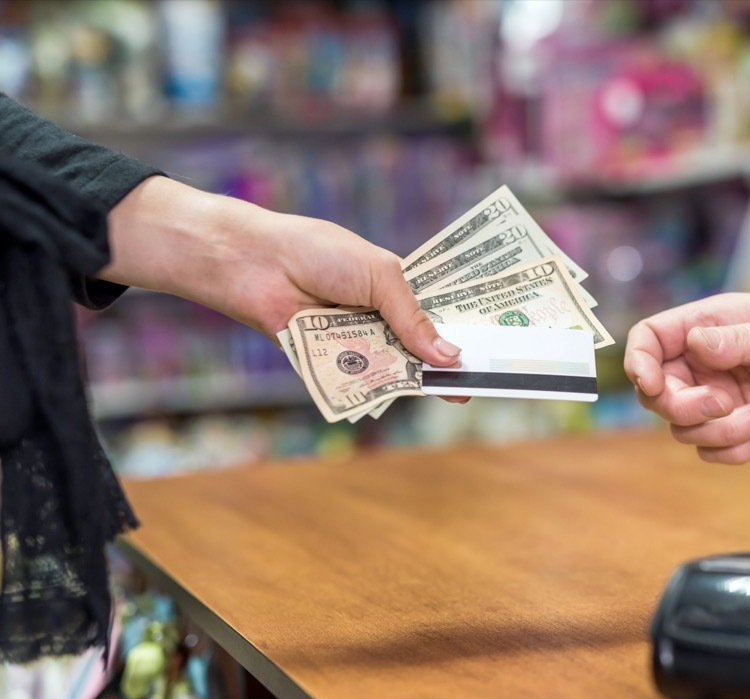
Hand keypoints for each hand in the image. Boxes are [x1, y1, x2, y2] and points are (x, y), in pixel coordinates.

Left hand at [101, 176, 459, 366]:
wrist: (258, 265)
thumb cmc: (320, 254)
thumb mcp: (381, 276)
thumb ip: (413, 319)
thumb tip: (449, 357)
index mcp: (396, 292)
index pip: (437, 320)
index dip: (462, 337)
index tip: (490, 354)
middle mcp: (378, 322)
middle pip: (419, 353)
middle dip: (444, 368)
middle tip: (474, 385)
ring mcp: (355, 346)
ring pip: (393, 372)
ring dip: (415, 381)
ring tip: (449, 392)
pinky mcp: (330, 368)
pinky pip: (359, 384)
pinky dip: (378, 389)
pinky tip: (402, 392)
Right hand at [624, 293, 749, 463]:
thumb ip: (737, 340)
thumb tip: (696, 344)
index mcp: (705, 325)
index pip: (649, 339)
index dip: (638, 361)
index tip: (652, 384)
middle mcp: (701, 363)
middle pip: (658, 395)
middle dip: (686, 408)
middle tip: (725, 405)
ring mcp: (715, 396)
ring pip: (684, 429)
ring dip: (723, 432)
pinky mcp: (734, 425)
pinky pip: (712, 450)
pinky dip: (737, 450)